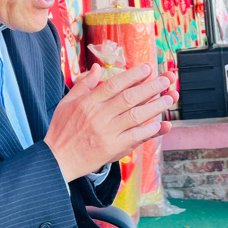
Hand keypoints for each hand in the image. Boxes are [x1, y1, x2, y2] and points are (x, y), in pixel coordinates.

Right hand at [45, 65, 178, 181]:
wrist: (57, 160)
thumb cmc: (61, 130)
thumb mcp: (66, 103)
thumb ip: (84, 85)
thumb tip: (98, 68)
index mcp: (87, 103)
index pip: (113, 85)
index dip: (132, 75)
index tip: (147, 69)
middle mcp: (98, 116)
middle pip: (129, 98)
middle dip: (151, 87)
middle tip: (166, 80)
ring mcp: (106, 133)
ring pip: (135, 116)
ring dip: (155, 106)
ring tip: (169, 98)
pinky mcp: (112, 149)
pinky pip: (134, 137)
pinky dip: (148, 130)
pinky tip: (159, 123)